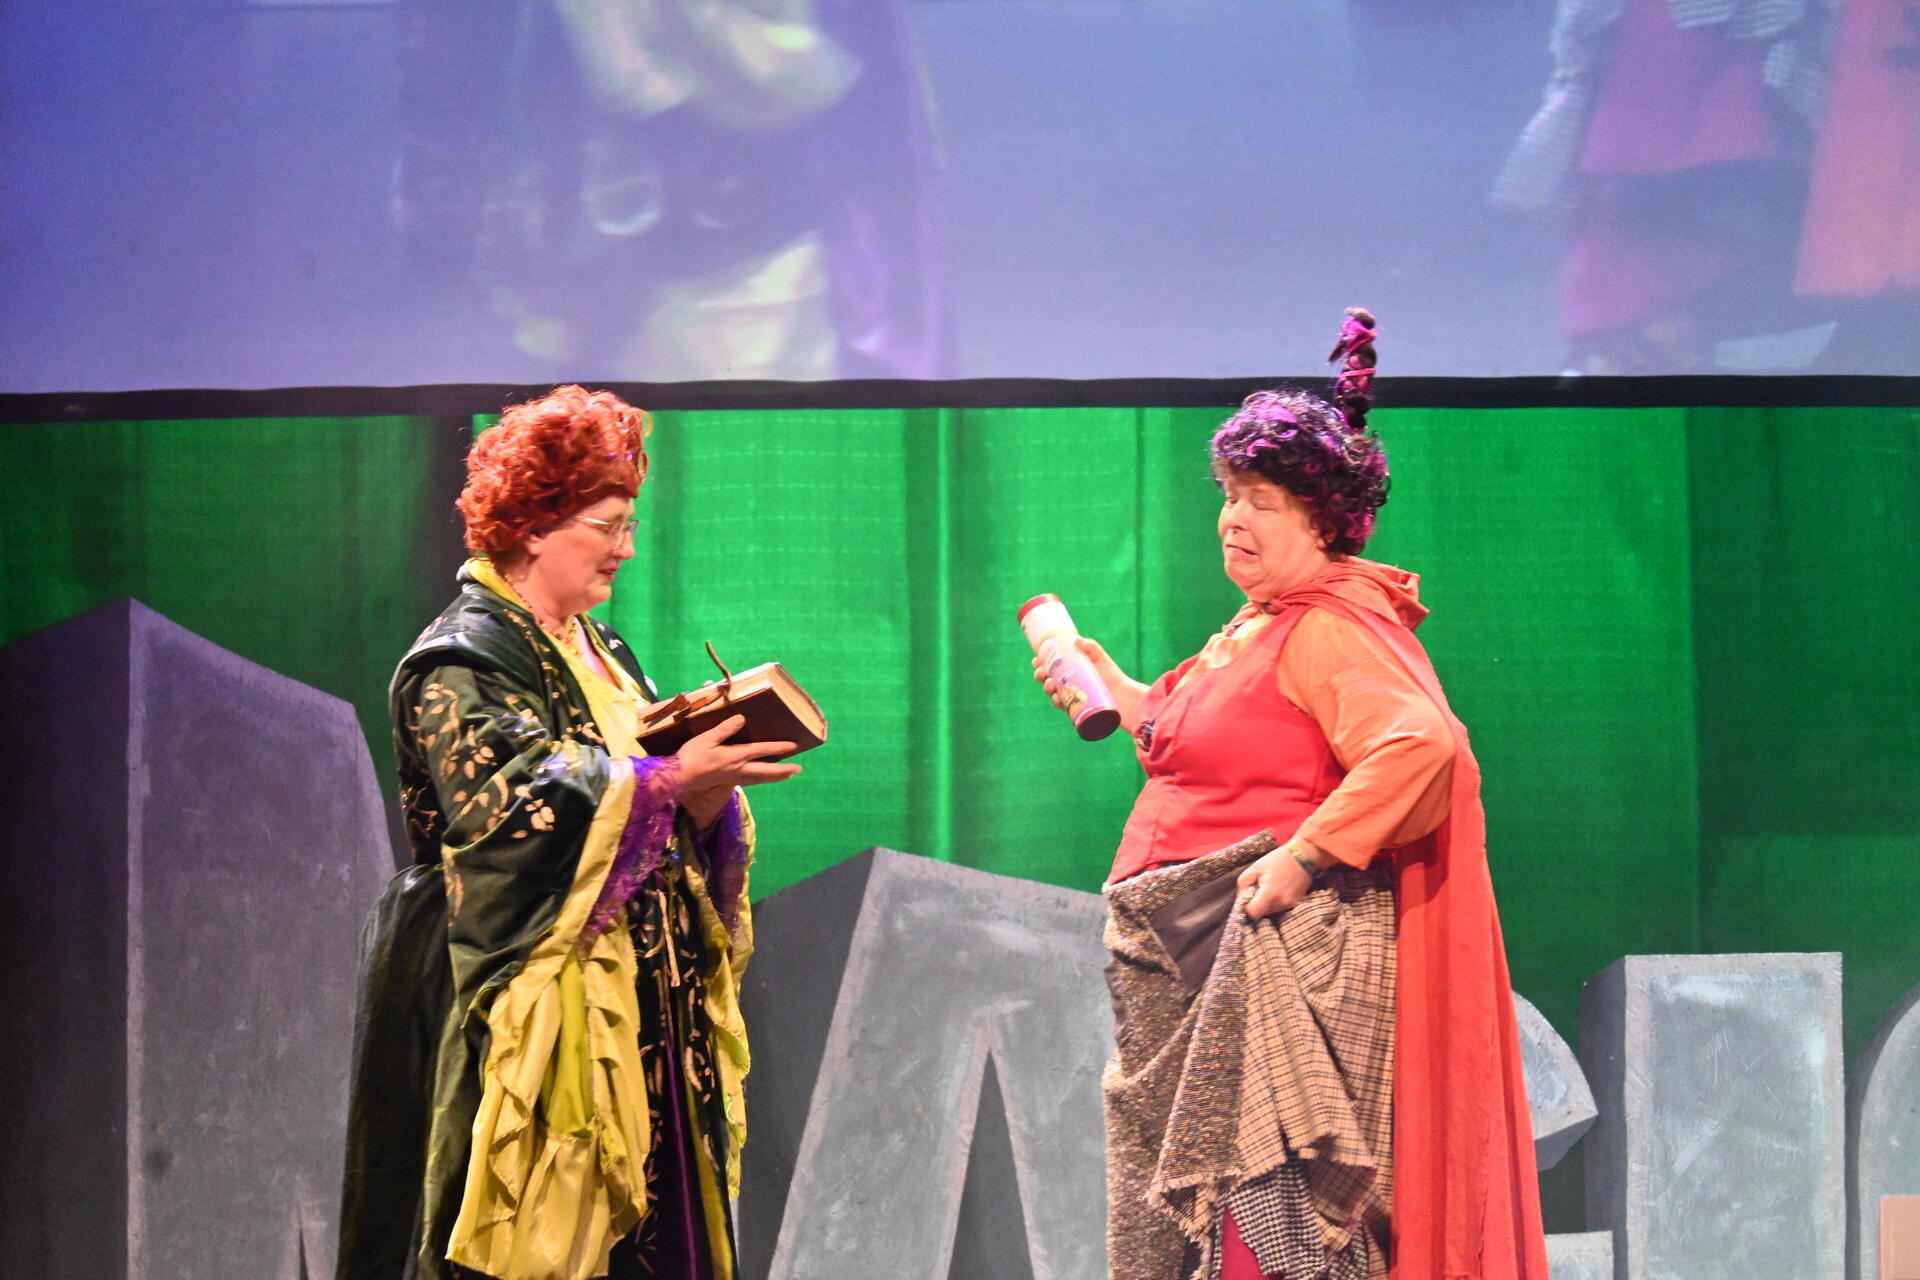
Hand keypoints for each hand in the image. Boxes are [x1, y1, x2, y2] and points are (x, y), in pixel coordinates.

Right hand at [673, 715, 800, 816]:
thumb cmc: (691, 756)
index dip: (778, 747)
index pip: (761, 751)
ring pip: (760, 778)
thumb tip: (742, 719)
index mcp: (735, 756)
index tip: (793, 746)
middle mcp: (738, 769)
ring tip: (788, 775)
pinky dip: (761, 780)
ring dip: (775, 777)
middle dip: (783, 770)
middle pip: (766, 771)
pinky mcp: (727, 782)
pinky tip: (762, 779)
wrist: (679, 778)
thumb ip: (724, 729)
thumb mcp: (706, 738)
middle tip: (799, 769)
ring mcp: (733, 777)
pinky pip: (750, 781)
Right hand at [1029, 636, 1147, 730]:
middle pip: (1047, 679)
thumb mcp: (1101, 658)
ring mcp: (1070, 696)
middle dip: (1040, 675)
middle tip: (1042, 672)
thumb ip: (1091, 647)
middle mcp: (1068, 683)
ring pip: (1052, 692)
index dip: (1040, 663)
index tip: (1036, 659)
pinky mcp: (1075, 708)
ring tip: (1051, 684)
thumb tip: (1077, 640)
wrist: (1124, 696)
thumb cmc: (1112, 676)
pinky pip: (1062, 706)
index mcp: (1070, 670)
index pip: (1050, 666)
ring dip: (1047, 688)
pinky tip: (1057, 698)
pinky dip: (1057, 702)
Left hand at [1236, 843, 1320, 919]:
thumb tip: (1241, 900)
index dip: (1247, 908)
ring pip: (1272, 910)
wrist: (1304, 855)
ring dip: (1267, 902)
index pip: (1253, 914)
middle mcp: (1281, 903)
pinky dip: (1277, 900)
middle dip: (1258, 904)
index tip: (1248, 898)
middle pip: (1262, 913)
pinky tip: (1279, 887)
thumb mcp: (1255, 868)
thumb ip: (1244, 886)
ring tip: (1271, 886)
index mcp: (1269, 894)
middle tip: (1259, 888)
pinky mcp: (1297, 902)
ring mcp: (1290, 904)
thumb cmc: (1277, 859)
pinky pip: (1281, 906)